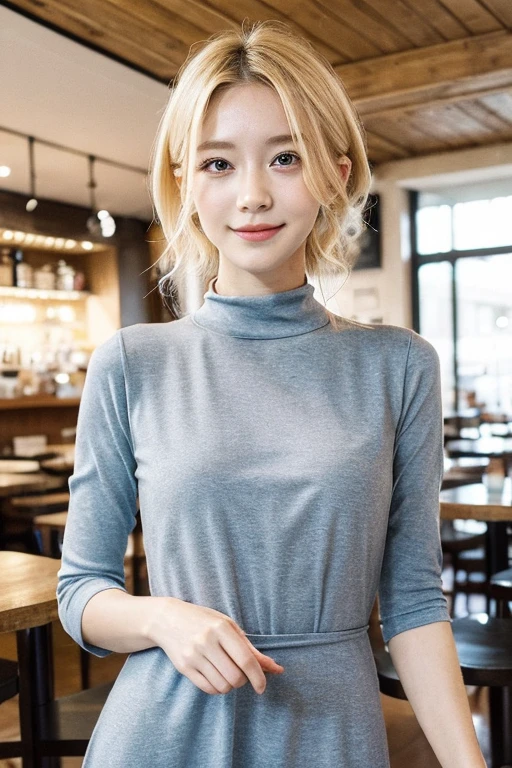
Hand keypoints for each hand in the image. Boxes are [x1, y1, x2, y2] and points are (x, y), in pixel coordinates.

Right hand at [148, 598, 284, 694]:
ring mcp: (193, 655)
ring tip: (228, 674)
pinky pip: (208, 688)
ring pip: (222, 686)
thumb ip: (251, 649)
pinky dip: (217, 688)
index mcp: (221, 628)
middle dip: (243, 681)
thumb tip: (276, 669)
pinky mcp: (184, 667)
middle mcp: (206, 642)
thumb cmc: (204, 620)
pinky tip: (217, 677)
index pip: (245, 660)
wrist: (167, 619)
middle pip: (235, 677)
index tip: (262, 687)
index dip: (258, 677)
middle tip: (241, 674)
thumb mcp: (228, 626)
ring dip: (230, 686)